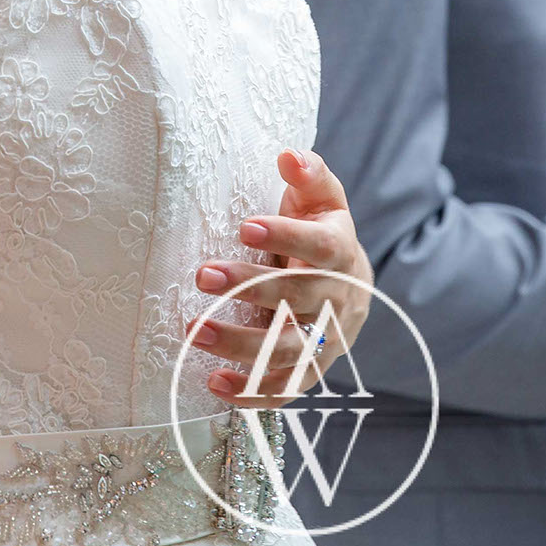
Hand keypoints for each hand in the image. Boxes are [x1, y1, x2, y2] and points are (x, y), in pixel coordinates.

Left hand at [188, 148, 373, 407]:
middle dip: (249, 288)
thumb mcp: (321, 197)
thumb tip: (287, 154)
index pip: (319, 245)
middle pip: (298, 298)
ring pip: (289, 349)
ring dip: (241, 344)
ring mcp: (328, 339)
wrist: (352, 282)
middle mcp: (339, 298)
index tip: (244, 227)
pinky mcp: (314, 369)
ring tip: (193, 333)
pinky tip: (214, 383)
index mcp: (341, 251)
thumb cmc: (323, 229)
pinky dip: (253, 392)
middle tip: (202, 276)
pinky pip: (286, 388)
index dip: (286, 237)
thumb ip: (309, 174)